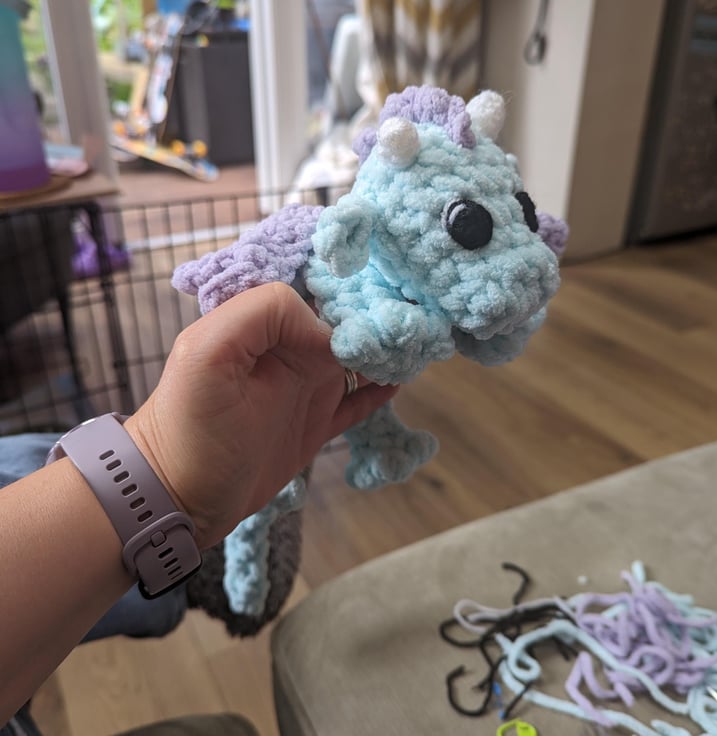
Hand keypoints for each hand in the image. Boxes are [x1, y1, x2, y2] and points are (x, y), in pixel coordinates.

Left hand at [126, 282, 397, 548]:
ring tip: (415, 346)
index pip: (311, 292)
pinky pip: (355, 401)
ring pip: (355, 360)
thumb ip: (262, 316)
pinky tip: (399, 380)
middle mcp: (285, 351)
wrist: (180, 498)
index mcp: (259, 325)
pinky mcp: (314, 425)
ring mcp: (303, 389)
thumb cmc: (190, 427)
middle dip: (374, 318)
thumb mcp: (208, 354)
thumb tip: (329, 331)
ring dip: (382, 352)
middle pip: (340, 322)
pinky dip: (378, 390)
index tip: (375, 304)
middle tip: (410, 322)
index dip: (343, 293)